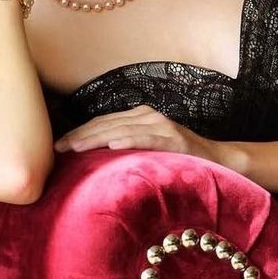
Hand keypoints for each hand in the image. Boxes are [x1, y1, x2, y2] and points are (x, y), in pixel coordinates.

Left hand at [54, 104, 226, 163]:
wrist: (221, 162)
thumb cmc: (181, 159)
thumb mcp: (149, 150)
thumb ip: (127, 148)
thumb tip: (95, 161)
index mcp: (141, 116)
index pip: (102, 122)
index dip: (79, 133)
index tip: (57, 146)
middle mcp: (150, 116)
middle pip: (107, 124)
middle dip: (80, 136)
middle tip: (58, 149)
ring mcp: (163, 126)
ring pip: (122, 130)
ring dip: (97, 139)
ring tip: (75, 148)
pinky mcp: (176, 139)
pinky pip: (148, 139)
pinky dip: (130, 141)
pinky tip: (113, 146)